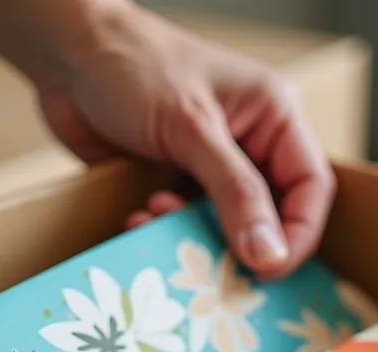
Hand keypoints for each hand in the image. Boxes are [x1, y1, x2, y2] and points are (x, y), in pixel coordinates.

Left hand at [35, 4, 334, 279]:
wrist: (67, 56)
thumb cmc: (135, 67)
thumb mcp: (192, 129)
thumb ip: (235, 192)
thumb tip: (270, 255)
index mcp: (274, 116)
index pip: (311, 187)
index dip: (297, 234)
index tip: (267, 270)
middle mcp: (250, 143)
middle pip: (272, 214)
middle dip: (239, 241)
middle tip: (209, 258)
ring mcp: (211, 164)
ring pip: (225, 226)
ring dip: (192, 234)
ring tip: (157, 213)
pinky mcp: (174, 181)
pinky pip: (184, 224)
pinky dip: (163, 230)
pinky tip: (137, 215)